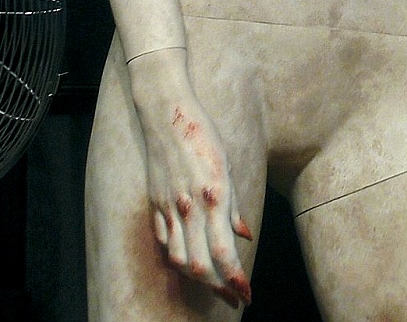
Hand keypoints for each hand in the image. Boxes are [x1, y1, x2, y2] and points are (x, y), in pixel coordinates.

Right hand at [129, 52, 251, 307]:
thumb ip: (234, 206)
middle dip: (218, 287)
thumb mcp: (227, 165)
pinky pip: (164, 242)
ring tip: (214, 287)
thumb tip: (243, 236)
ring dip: (197, 279)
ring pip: (178, 259)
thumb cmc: (204, 135)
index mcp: (213, 195)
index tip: (246, 294)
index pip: (223, 252)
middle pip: (198, 264)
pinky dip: (176, 258)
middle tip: (234, 299)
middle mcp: (189, 207)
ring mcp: (168, 208)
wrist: (167, 114)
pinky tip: (187, 264)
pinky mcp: (154, 204)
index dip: (234, 278)